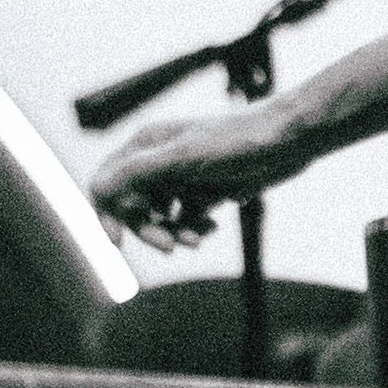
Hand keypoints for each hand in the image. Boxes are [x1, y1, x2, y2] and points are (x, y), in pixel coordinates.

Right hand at [90, 101, 288, 247]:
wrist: (290, 141)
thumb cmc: (238, 141)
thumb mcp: (185, 157)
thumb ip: (138, 172)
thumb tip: (97, 188)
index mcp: (146, 145)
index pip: (106, 183)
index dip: (106, 213)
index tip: (117, 242)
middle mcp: (159, 160)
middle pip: (132, 207)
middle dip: (148, 229)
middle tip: (170, 247)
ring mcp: (181, 177)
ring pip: (160, 218)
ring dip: (172, 232)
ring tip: (197, 239)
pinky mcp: (204, 191)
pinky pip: (184, 220)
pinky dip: (192, 229)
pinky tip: (210, 229)